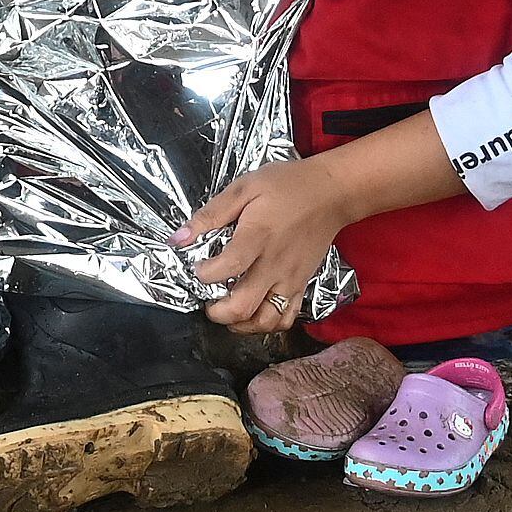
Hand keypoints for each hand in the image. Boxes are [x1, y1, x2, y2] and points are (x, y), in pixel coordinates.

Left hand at [177, 157, 355, 329]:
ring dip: (242, 325)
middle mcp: (274, 265)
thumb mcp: (244, 187)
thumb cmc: (287, 186)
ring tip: (228, 313)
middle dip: (218, 313)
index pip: (227, 268)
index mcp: (257, 237)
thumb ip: (211, 214)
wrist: (331, 193)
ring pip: (266, 321)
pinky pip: (287, 318)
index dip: (204, 275)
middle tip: (207, 302)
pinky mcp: (303, 284)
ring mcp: (291, 279)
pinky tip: (254, 312)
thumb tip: (179, 238)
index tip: (197, 268)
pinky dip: (268, 324)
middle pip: (244, 306)